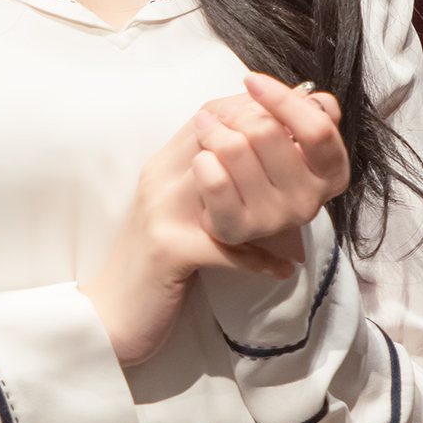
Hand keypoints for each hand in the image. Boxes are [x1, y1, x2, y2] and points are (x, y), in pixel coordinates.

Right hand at [80, 74, 348, 367]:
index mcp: (165, 163)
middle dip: (271, 139)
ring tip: (305, 203)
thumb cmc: (157, 259)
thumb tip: (268, 153)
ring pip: (221, 175)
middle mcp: (161, 177)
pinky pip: (224, 245)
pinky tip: (283, 268)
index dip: (257, 110)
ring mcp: (162, 210)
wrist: (112, 312)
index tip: (295, 122)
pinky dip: (258, 259)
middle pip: (220, 133)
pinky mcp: (169, 250)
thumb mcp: (181, 208)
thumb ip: (215, 176)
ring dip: (268, 189)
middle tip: (310, 156)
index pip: (212, 112)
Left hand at [193, 71, 349, 253]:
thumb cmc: (257, 160)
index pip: (317, 128)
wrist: (212, 206)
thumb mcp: (287, 129)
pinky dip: (201, 159)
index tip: (252, 80)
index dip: (282, 99)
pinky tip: (204, 161)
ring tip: (208, 131)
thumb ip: (302, 108)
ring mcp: (274, 219)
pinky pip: (213, 178)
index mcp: (330, 172)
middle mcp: (308, 201)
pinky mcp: (237, 230)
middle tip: (224, 114)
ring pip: (234, 149)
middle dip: (236, 112)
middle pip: (267, 131)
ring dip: (212, 130)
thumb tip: (308, 96)